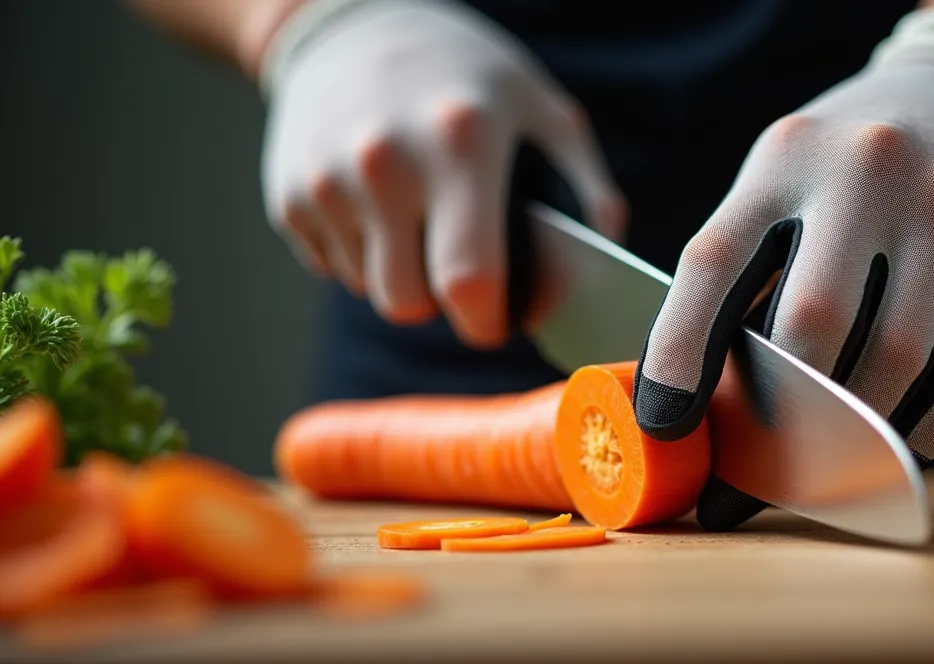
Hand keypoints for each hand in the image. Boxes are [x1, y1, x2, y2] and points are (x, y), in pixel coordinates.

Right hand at [260, 0, 625, 347]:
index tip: (497, 322)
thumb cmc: (467, 74)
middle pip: (407, 302)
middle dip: (440, 307)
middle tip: (461, 278)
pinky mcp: (288, 195)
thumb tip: (604, 255)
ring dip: (400, 277)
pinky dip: (362, 257)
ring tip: (420, 225)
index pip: (467, 280)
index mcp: (460, 145)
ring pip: (369, 290)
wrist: (354, 24)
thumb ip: (587, 185)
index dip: (486, 321)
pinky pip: (334, 269)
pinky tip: (379, 209)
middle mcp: (385, 164)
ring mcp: (328, 181)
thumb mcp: (542, 108)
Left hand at [633, 8, 933, 528]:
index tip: (662, 425)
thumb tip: (711, 393)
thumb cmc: (857, 158)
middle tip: (758, 473)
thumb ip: (751, 259)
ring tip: (829, 469)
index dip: (678, 351)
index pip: (714, 262)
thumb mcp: (789, 170)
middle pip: (812, 323)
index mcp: (788, 158)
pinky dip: (933, 429)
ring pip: (895, 361)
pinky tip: (903, 446)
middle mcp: (868, 174)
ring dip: (855, 434)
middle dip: (779, 416)